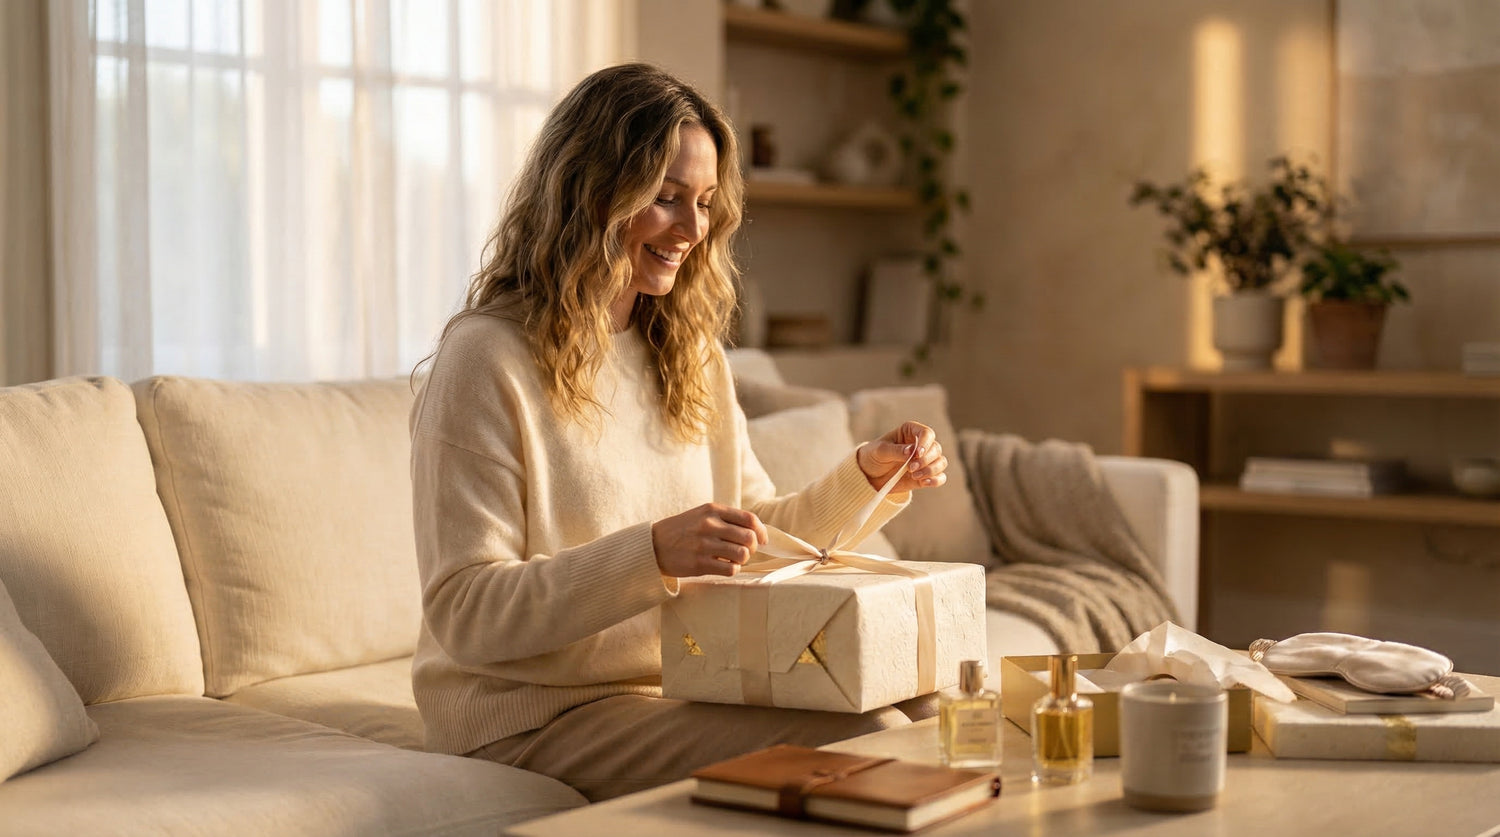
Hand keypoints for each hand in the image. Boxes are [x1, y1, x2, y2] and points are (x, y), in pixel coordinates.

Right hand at [651, 503, 768, 577]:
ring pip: (742, 555)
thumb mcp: (701, 515)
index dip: (761, 531)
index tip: (762, 540)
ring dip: (742, 560)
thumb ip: (725, 519)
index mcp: (712, 510)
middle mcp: (709, 525)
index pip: (749, 519)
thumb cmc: (682, 531)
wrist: (652, 545)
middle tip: (746, 552)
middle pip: (749, 538)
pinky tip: (723, 566)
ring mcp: (704, 545)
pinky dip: (732, 569)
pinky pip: (730, 569)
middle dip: (753, 548)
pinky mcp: (699, 564)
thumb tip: (756, 531)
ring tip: (732, 559)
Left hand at [856, 421, 947, 494]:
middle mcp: (921, 445)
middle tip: (910, 468)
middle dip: (926, 460)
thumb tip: (912, 451)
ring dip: (931, 470)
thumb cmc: (873, 456)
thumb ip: (896, 450)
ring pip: (941, 462)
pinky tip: (925, 483)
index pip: (927, 433)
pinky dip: (936, 480)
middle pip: (936, 449)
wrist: (869, 475)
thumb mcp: (880, 451)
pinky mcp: (925, 475)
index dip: (925, 443)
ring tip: (914, 476)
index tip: (917, 454)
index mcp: (910, 432)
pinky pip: (940, 477)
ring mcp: (925, 461)